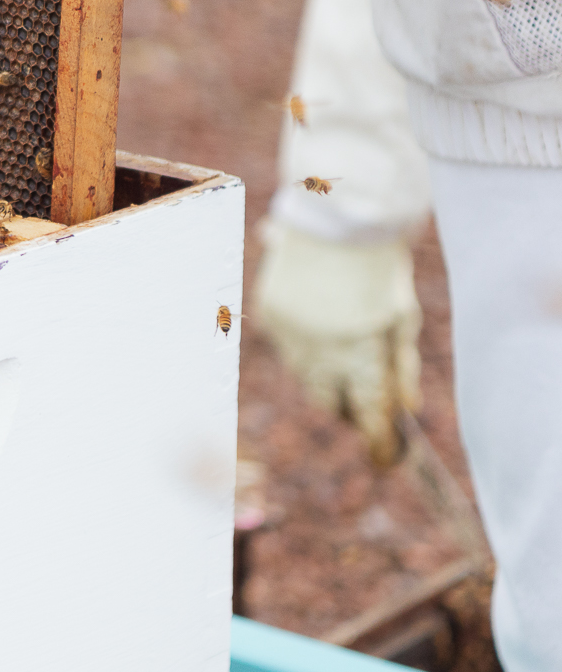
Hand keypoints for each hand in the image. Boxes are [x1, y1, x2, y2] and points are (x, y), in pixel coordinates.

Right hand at [255, 224, 422, 468]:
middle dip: (347, 406)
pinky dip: (303, 341)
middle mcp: (318, 353)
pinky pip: (286, 344)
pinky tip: (319, 318)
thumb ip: (402, 367)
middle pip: (329, 403)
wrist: (336, 215)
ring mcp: (288, 334)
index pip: (369, 417)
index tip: (387, 456)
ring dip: (324, 374)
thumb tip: (403, 410)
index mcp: (360, 356)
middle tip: (366, 398)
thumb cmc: (379, 267)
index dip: (379, 442)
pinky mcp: (268, 314)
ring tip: (342, 345)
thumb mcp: (403, 317)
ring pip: (304, 375)